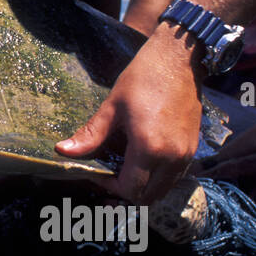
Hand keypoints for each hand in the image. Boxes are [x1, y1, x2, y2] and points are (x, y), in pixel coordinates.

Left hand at [56, 25, 203, 202]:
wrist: (179, 59)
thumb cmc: (144, 78)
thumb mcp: (113, 106)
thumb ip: (91, 135)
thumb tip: (61, 150)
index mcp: (149, 148)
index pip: (130, 189)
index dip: (110, 186)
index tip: (97, 172)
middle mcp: (172, 158)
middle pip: (148, 197)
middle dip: (126, 190)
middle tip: (109, 172)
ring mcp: (186, 154)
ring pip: (163, 189)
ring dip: (144, 186)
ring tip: (125, 165)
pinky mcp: (193, 148)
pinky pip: (175, 176)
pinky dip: (158, 176)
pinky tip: (143, 157)